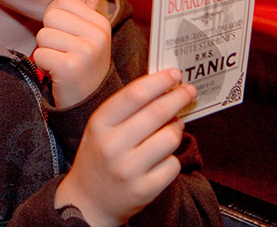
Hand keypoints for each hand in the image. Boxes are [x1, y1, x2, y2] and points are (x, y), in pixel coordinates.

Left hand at [33, 0, 110, 107]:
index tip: (66, 35)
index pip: (62, 0)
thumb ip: (89, 8)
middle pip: (50, 15)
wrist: (89, 102)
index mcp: (100, 22)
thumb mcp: (91, 35)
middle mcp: (97, 34)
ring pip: (43, 35)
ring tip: (61, 62)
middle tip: (62, 51)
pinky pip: (40, 54)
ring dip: (45, 51)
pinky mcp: (70, 67)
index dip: (56, 17)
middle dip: (49, 34)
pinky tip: (57, 73)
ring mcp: (85, 51)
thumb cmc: (85, 64)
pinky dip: (43, 65)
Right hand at [54, 69, 195, 226]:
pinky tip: (162, 157)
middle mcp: (112, 146)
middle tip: (189, 91)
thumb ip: (127, 108)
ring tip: (172, 128)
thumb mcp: (101, 127)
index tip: (175, 74)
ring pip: (169, 138)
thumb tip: (164, 88)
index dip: (159, 82)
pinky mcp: (144, 190)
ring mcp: (128, 170)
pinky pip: (172, 165)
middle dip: (178, 98)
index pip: (135, 95)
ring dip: (176, 129)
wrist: (87, 201)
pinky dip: (172, 158)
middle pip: (157, 113)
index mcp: (99, 124)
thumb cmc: (99, 156)